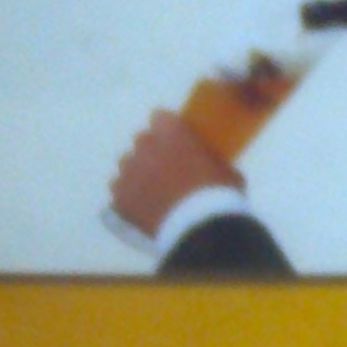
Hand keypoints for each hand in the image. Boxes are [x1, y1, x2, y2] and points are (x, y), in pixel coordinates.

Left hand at [110, 111, 242, 236]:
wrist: (200, 229)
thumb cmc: (218, 196)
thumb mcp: (226, 172)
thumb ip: (212, 161)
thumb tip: (212, 165)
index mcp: (171, 132)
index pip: (160, 118)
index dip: (169, 130)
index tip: (178, 141)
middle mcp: (145, 146)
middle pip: (142, 141)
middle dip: (153, 152)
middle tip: (169, 169)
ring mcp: (129, 172)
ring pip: (128, 166)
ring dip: (139, 174)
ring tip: (154, 192)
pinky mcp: (120, 198)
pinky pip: (120, 192)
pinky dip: (129, 198)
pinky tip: (143, 209)